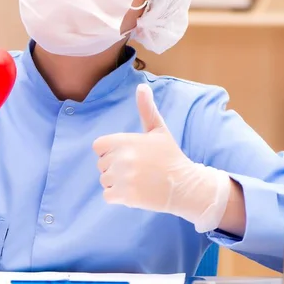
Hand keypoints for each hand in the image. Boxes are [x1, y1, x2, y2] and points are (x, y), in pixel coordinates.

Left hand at [93, 84, 230, 231]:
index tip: (126, 155)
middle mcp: (122, 158)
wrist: (185, 185)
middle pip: (101, 165)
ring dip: (116, 184)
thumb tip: (142, 86)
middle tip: (137, 170)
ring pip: (104, 181)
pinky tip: (134, 192)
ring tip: (137, 181)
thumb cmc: (170, 156)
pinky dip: (118, 197)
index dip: (110, 152)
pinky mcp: (126, 196)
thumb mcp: (158, 130)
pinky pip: (108, 196)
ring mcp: (123, 177)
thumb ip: (146, 109)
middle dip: (115, 168)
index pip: (99, 146)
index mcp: (126, 140)